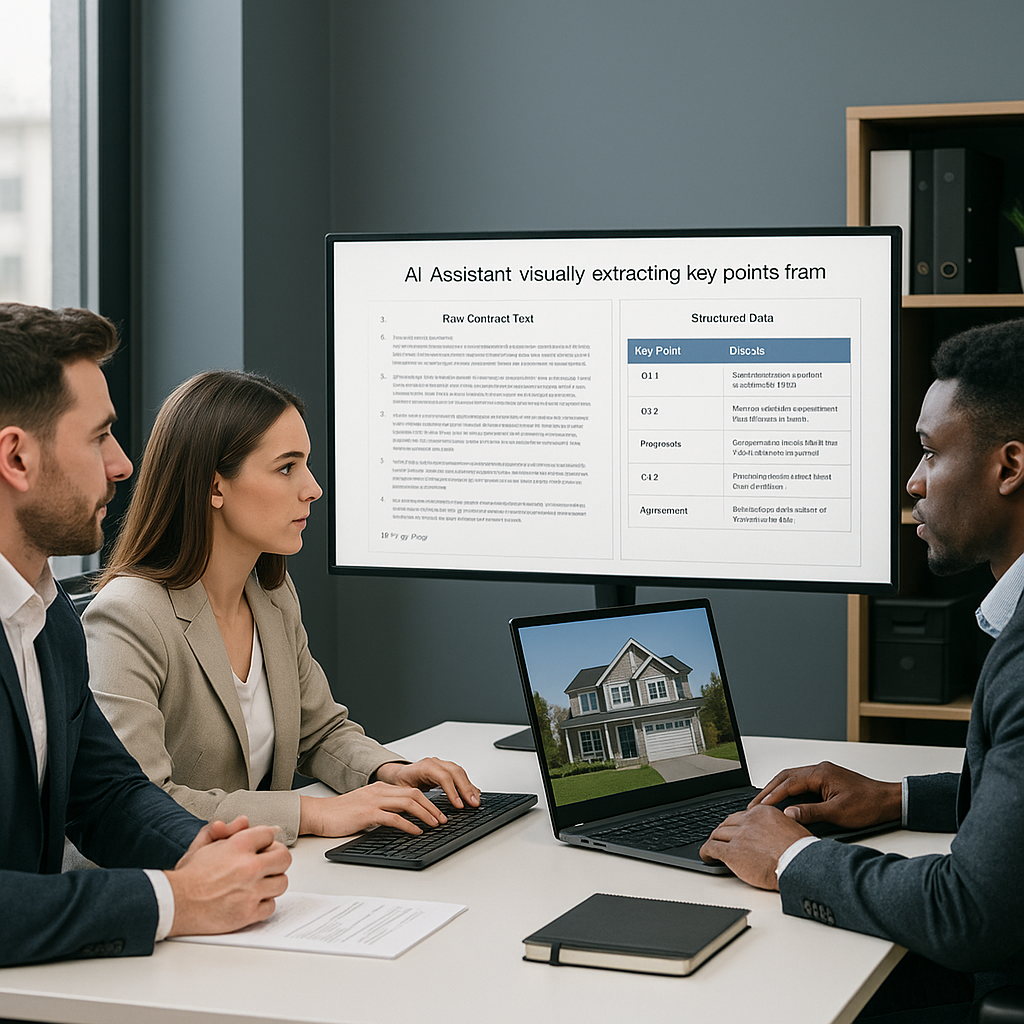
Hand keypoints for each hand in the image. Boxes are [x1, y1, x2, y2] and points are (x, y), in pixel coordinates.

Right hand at [166, 825, 290, 935]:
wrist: (174, 903)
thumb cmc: (188, 876)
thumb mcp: (203, 844)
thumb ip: (225, 829)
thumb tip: (244, 821)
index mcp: (239, 845)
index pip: (270, 834)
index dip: (263, 841)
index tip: (259, 848)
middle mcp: (248, 866)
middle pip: (284, 858)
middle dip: (275, 859)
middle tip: (266, 864)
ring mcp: (250, 891)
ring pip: (281, 882)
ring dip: (271, 882)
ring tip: (258, 883)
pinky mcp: (248, 913)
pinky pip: (271, 906)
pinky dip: (263, 904)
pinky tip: (251, 900)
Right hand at [298, 781, 451, 836]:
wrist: (319, 814)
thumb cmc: (339, 813)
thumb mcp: (365, 806)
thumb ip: (382, 808)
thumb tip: (401, 819)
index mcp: (380, 788)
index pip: (410, 790)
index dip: (427, 800)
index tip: (438, 811)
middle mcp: (379, 791)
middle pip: (414, 794)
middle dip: (432, 806)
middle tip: (443, 818)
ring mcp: (374, 801)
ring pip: (408, 803)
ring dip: (425, 814)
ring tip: (435, 824)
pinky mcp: (368, 813)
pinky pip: (394, 817)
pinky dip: (409, 825)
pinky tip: (416, 831)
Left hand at [374, 757, 481, 809]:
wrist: (398, 773)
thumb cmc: (400, 782)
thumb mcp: (403, 791)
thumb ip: (412, 799)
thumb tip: (421, 813)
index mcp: (424, 767)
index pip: (443, 777)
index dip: (453, 791)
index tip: (459, 805)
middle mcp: (434, 763)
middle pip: (455, 772)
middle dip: (466, 789)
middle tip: (473, 803)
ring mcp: (441, 764)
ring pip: (460, 772)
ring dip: (469, 787)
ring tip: (475, 801)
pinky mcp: (446, 768)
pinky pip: (460, 774)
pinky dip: (468, 784)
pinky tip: (473, 793)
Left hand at [699, 804, 810, 889]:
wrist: (800, 865)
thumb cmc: (800, 852)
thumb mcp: (791, 827)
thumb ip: (776, 825)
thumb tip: (773, 831)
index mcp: (762, 813)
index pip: (741, 816)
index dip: (735, 825)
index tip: (734, 831)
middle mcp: (748, 821)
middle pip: (727, 824)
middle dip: (723, 832)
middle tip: (721, 839)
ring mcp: (739, 836)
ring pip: (717, 835)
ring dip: (714, 842)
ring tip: (712, 848)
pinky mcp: (732, 853)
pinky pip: (711, 848)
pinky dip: (706, 852)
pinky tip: (706, 856)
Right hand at [749, 761, 901, 828]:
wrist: (888, 801)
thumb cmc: (868, 805)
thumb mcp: (838, 813)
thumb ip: (811, 812)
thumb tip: (788, 814)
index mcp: (820, 773)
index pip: (788, 783)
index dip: (772, 796)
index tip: (759, 807)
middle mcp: (819, 769)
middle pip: (785, 777)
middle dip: (768, 790)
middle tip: (754, 805)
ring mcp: (822, 773)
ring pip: (791, 777)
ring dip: (776, 788)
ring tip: (762, 802)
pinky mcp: (825, 780)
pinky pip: (800, 781)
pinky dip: (787, 789)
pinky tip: (782, 798)